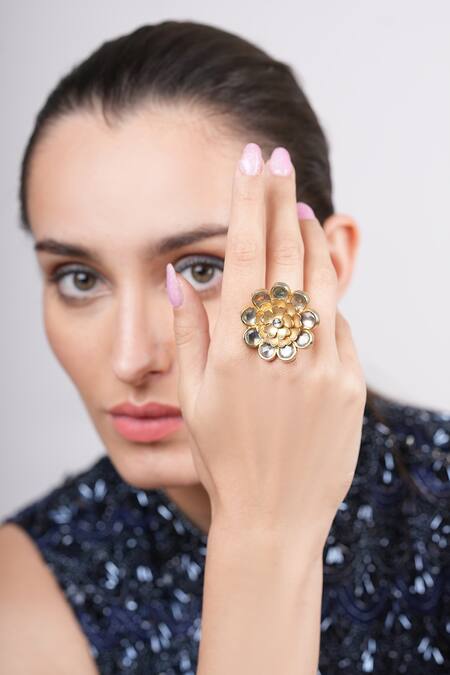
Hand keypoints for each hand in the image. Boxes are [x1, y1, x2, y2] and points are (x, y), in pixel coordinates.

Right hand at [166, 143, 366, 554]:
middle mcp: (279, 352)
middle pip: (285, 255)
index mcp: (233, 351)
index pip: (243, 255)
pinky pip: (340, 326)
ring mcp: (320, 368)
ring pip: (321, 282)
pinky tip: (314, 286)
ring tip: (302, 211)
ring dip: (311, 240)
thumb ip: (187, 333)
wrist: (273, 518)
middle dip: (281, 200)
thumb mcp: (192, 399)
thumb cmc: (223, 458)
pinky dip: (326, 298)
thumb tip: (181, 277)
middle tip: (279, 162)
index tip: (251, 159)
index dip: (248, 201)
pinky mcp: (350, 387)